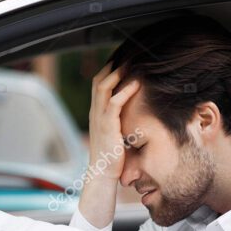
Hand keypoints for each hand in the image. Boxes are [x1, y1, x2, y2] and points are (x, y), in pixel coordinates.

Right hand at [88, 62, 140, 180]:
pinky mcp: (107, 126)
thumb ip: (119, 122)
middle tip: (127, 55)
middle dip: (112, 66)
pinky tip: (136, 84)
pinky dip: (125, 91)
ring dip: (117, 74)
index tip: (121, 60)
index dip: (108, 70)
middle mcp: (95, 112)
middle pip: (98, 80)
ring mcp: (99, 118)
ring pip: (103, 87)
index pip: (98, 85)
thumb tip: (132, 116)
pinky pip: (114, 103)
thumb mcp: (114, 135)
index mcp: (96, 113)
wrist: (103, 174)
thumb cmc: (111, 157)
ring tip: (130, 64)